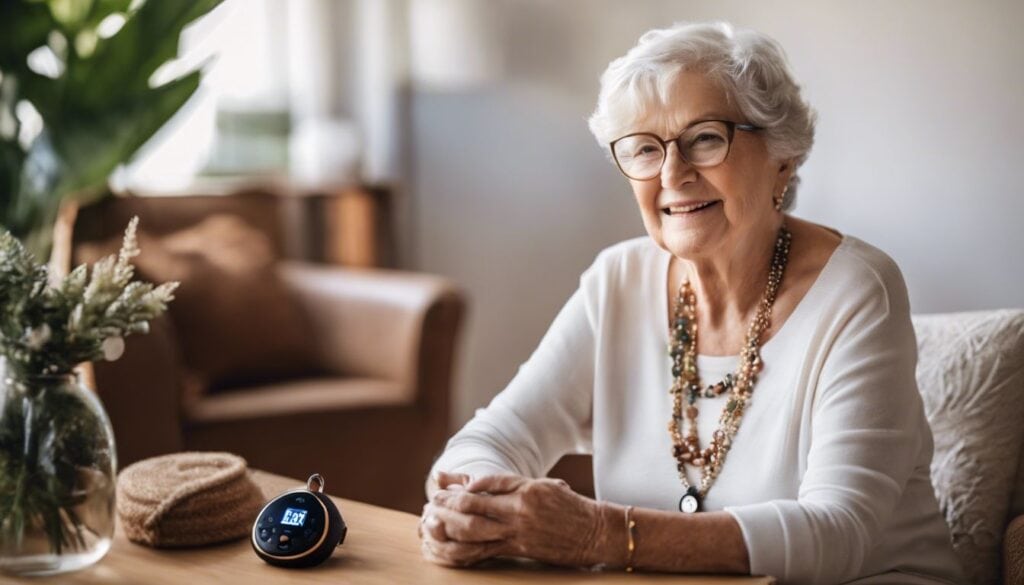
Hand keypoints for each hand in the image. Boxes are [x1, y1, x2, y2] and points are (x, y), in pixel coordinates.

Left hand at [422, 474, 607, 567]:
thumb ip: (515, 485)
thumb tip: (481, 483)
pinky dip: (464, 546)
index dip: (464, 483)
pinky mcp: (520, 549)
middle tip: (433, 500)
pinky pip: (484, 549)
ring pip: (474, 528)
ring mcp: (519, 530)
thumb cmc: (572, 508)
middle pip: (474, 503)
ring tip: (433, 521)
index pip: (488, 480)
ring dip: (450, 524)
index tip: (447, 484)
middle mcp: (521, 507)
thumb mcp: (547, 486)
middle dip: (449, 502)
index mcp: (528, 487)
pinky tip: (450, 544)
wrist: (596, 532)